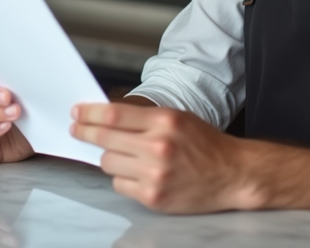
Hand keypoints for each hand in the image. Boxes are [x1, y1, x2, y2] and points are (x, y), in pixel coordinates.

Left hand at [70, 103, 257, 213]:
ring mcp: (154, 174)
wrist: (232, 173)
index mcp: (164, 121)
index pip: (113, 115)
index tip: (77, 113)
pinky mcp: (153, 197)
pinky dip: (123, 178)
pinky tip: (137, 173)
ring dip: (109, 158)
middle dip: (86, 133)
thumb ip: (144, 118)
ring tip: (123, 155)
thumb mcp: (178, 118)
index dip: (89, 113)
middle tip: (77, 130)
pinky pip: (120, 185)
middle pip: (105, 139)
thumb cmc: (205, 144)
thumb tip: (106, 116)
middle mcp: (158, 147)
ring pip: (108, 163)